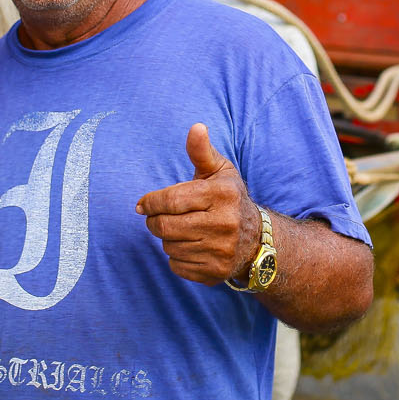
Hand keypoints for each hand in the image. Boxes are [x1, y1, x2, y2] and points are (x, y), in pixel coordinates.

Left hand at [135, 123, 260, 284]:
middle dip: (154, 221)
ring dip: (166, 239)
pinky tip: (189, 247)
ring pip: (169, 247)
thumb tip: (196, 127)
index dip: (150, 202)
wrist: (257, 240)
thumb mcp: (219, 171)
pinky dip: (176, 257)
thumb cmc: (228, 199)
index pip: (172, 200)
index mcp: (222, 194)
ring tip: (179, 231)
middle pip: (165, 226)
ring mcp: (221, 251)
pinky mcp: (215, 272)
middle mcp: (225, 224)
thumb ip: (201, 151)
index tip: (142, 204)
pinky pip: (177, 266)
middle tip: (156, 218)